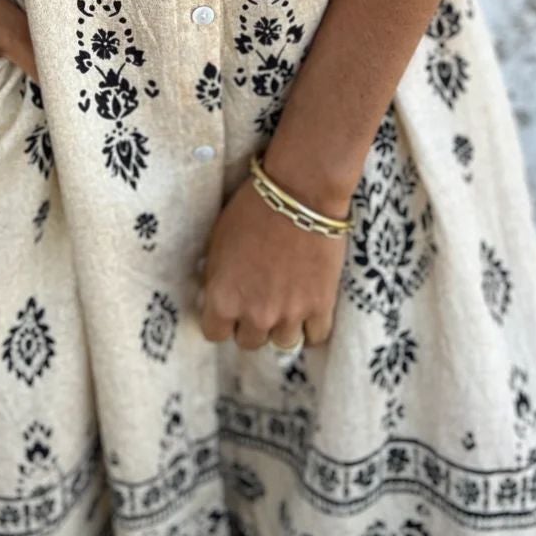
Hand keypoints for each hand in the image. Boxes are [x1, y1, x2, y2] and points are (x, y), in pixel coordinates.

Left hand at [197, 170, 348, 350]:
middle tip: (259, 299)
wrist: (301, 192)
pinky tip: (309, 309)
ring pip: (282, 342)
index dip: (222, 319)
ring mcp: (290, 314)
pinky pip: (315, 336)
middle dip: (252, 322)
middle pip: (249, 341)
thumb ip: (217, 276)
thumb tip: (214, 293)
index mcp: (223, 298)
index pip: (214, 333)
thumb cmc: (253, 208)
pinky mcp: (321, 306)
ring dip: (282, 326)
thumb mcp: (218, 241)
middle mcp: (254, 314)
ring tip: (286, 303)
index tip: (230, 307)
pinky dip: (311, 326)